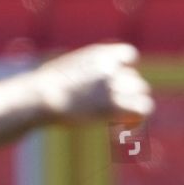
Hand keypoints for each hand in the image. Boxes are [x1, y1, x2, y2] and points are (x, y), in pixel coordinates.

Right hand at [36, 44, 153, 125]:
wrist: (41, 97)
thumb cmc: (44, 87)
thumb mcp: (66, 69)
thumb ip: (85, 72)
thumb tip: (86, 86)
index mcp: (99, 54)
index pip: (129, 55)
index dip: (126, 71)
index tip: (115, 84)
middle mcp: (111, 67)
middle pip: (135, 80)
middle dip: (127, 96)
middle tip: (111, 111)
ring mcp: (114, 85)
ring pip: (142, 95)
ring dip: (132, 108)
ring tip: (117, 122)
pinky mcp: (115, 105)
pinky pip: (142, 110)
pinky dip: (136, 121)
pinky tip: (120, 129)